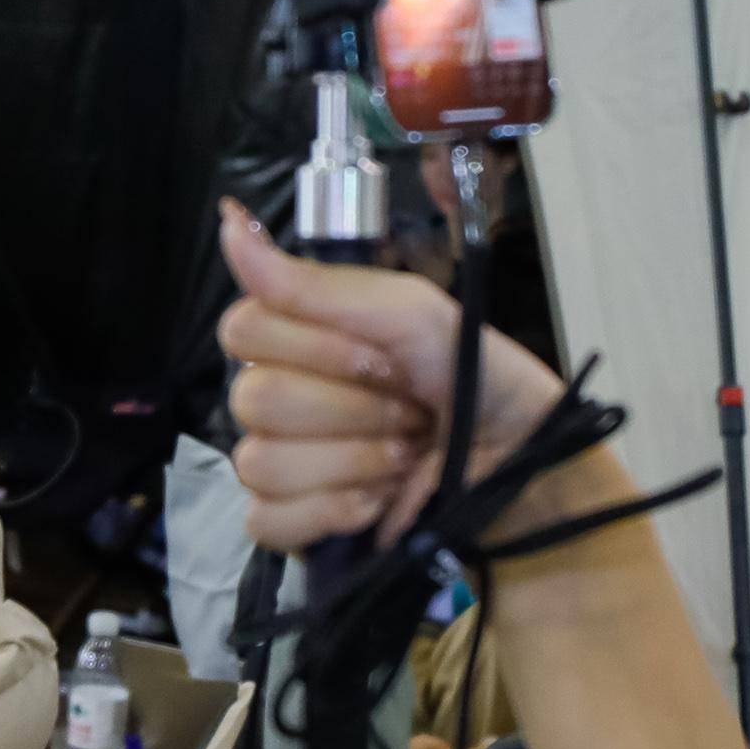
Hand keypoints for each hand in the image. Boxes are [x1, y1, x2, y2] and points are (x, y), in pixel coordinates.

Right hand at [213, 197, 564, 550]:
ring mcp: (282, 465)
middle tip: (406, 410)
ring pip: (261, 463)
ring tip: (402, 457)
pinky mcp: (293, 524)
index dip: (315, 348)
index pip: (244, 331)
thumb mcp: (410, 314)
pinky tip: (376, 503)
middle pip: (254, 400)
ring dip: (350, 462)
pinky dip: (331, 514)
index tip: (382, 357)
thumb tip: (229, 224)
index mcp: (298, 341)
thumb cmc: (475, 380)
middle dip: (348, 409)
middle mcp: (280, 399)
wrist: (520, 462)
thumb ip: (316, 283)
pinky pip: (268, 521)